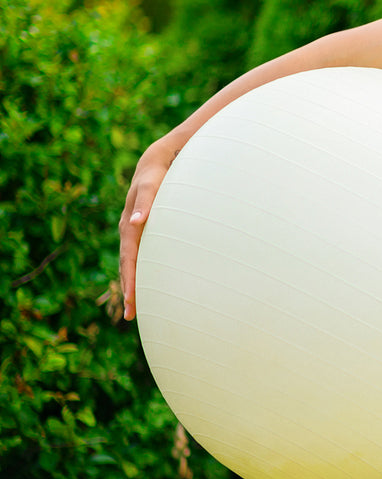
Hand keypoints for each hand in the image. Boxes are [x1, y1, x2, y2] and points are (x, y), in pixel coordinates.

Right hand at [117, 140, 178, 319]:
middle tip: (131, 315)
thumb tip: (135, 221)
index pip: (130, 258)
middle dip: (129, 290)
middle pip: (127, 266)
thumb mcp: (152, 186)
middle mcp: (130, 231)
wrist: (157, 163)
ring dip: (132, 285)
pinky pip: (139, 256)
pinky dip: (139, 272)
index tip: (133, 299)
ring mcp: (136, 232)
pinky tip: (146, 285)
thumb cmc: (158, 174)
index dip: (131, 279)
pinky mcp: (144, 231)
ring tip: (134, 310)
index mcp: (131, 225)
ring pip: (131, 263)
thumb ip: (146, 202)